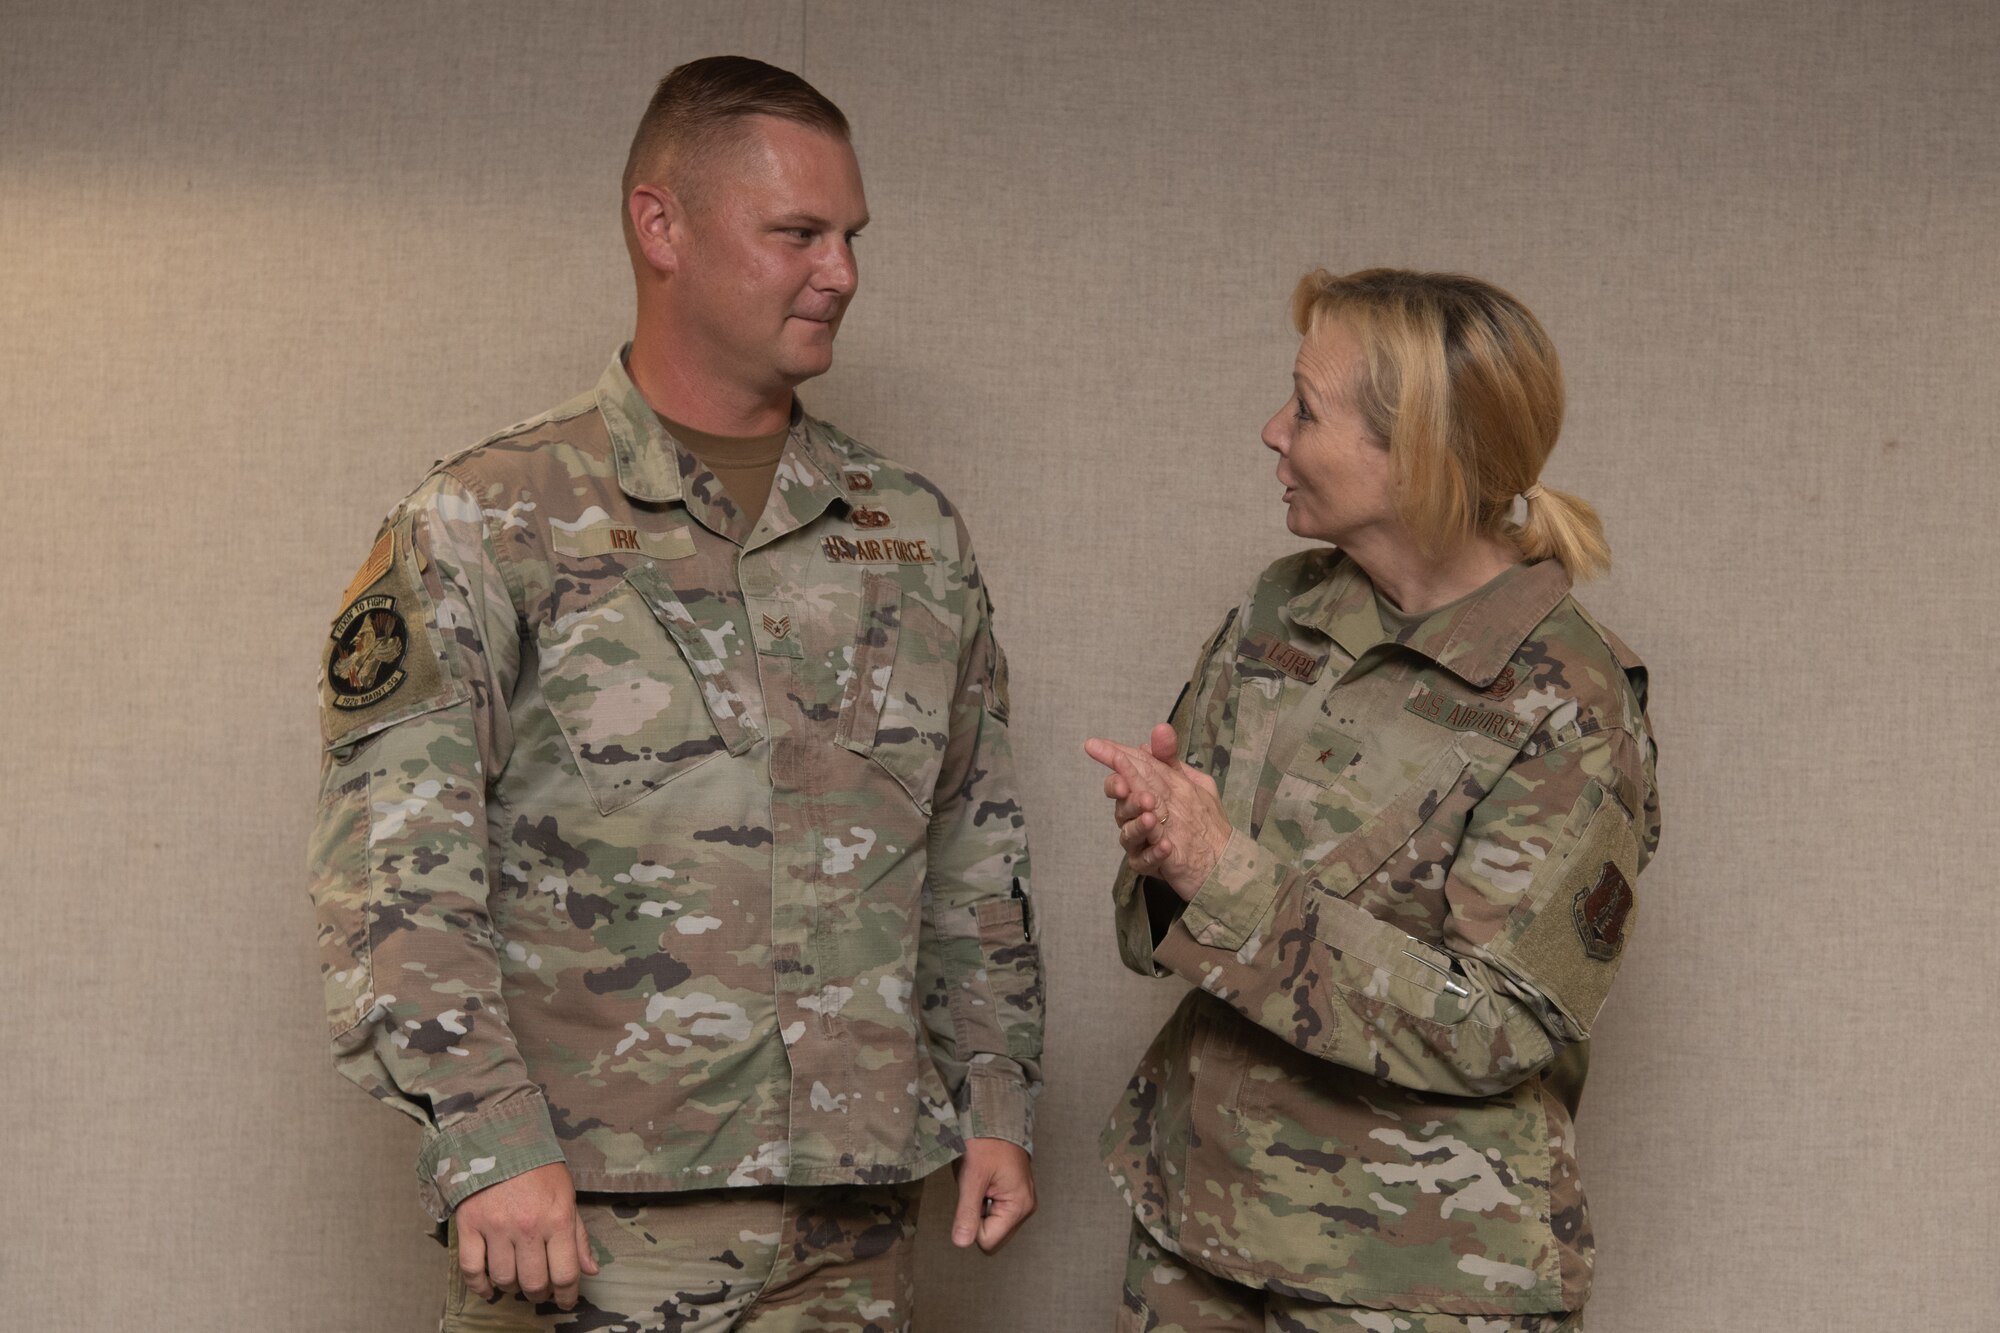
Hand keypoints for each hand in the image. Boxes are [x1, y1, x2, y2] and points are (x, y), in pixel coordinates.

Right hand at [453, 1161, 598, 1309]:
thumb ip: (578, 1236)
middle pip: (534, 1282)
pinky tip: (489, 1287)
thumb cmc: (539, 1168)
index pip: (566, 1273)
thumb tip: (591, 1270)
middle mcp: (528, 1226)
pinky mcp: (469, 1225)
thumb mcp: (567, 1195)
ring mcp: (496, 1227)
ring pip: (504, 1279)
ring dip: (512, 1288)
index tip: (566, 1300)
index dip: (568, 1295)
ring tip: (516, 1280)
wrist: (500, 1138)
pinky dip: (480, 1286)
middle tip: (539, 1288)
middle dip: (539, 1293)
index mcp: (557, 1218)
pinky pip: (471, 1269)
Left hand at [950, 1137, 1036, 1253]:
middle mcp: (1025, 1208)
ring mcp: (1022, 1201)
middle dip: (977, 1219)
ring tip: (981, 1184)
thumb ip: (967, 1212)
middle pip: (993, 1237)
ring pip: (993, 1226)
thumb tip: (961, 1243)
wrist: (996, 1115)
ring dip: (980, 1210)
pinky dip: (984, 1202)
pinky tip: (985, 1183)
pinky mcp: (1015, 1195)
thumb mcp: (972, 1177)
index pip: (987, 1241)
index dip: (971, 1223)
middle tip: (977, 1191)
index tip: (972, 1195)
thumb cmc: (986, 1142)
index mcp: (1019, 1206)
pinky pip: (995, 1213)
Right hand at [1084, 723, 1231, 899]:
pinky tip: (1166, 845)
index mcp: (1140, 794)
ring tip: (1153, 818)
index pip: (1122, 774)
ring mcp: (1139, 842)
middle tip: (1140, 793)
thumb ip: (1169, 757)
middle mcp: (1135, 817)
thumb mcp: (1186, 782)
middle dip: (1127, 797)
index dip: (1111, 759)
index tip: (1096, 746)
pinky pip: (1144, 859)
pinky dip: (1154, 852)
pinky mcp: (1147, 864)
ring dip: (1139, 825)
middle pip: (1121, 805)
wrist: (1217, 856)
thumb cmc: (1197, 816)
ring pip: (1129, 833)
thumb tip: (1160, 729)